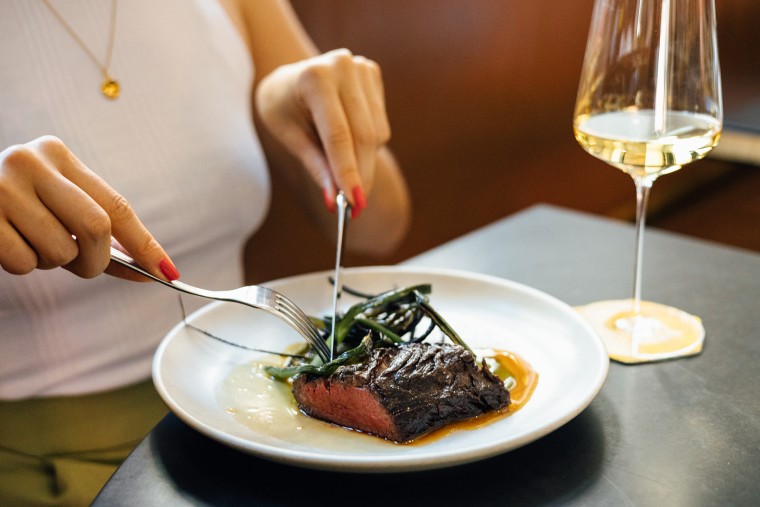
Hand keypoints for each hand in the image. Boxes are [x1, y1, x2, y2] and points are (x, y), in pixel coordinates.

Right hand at [0, 136, 178, 280]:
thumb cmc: (11, 204)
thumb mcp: (55, 202)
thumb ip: (97, 229)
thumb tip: (152, 268)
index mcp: (58, 156)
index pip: (116, 206)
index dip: (145, 244)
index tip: (168, 272)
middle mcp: (30, 162)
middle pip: (95, 229)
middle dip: (97, 261)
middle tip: (85, 267)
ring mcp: (0, 186)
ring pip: (58, 251)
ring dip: (53, 262)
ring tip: (32, 243)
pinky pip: (21, 262)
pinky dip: (21, 266)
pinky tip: (5, 243)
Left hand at [255, 49, 390, 215]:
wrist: (289, 79)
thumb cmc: (282, 108)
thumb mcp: (288, 135)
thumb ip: (314, 164)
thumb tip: (333, 199)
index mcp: (314, 77)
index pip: (337, 134)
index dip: (347, 171)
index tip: (354, 203)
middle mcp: (342, 66)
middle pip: (363, 135)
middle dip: (361, 174)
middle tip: (356, 206)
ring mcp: (362, 67)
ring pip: (377, 133)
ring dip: (364, 161)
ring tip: (340, 165)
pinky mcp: (373, 74)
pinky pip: (380, 124)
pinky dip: (367, 143)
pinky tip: (347, 138)